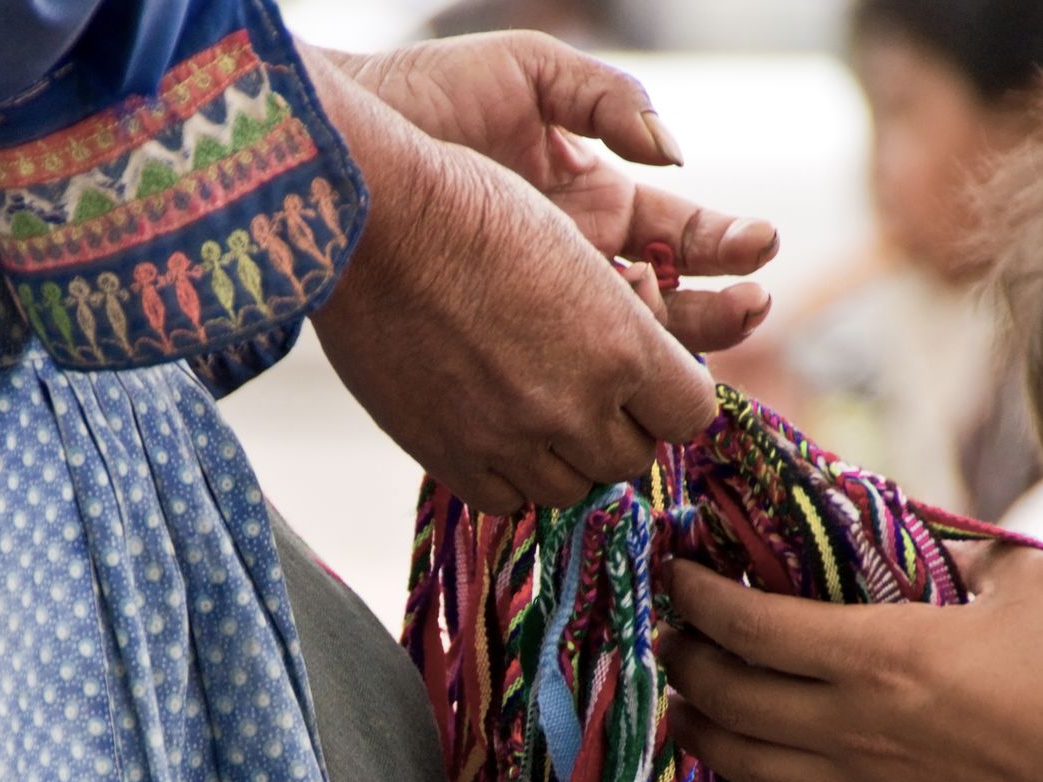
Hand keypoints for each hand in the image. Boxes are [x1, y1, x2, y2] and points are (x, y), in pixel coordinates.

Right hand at [300, 43, 716, 512]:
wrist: (373, 220)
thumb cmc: (473, 208)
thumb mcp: (576, 254)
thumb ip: (620, 327)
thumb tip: (635, 379)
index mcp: (623, 346)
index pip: (691, 414)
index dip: (672, 399)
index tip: (649, 383)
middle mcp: (575, 405)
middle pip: (633, 458)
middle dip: (621, 428)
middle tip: (589, 392)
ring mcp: (511, 439)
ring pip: (573, 487)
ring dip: (566, 457)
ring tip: (538, 412)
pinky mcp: (452, 458)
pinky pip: (508, 500)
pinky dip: (511, 475)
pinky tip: (495, 433)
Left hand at [325, 33, 776, 351]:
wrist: (344, 150)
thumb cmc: (430, 97)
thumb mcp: (528, 74)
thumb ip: (606, 99)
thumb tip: (672, 153)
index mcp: (593, 205)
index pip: (680, 240)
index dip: (725, 246)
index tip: (760, 246)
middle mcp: (571, 270)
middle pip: (666, 307)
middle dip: (717, 309)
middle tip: (753, 306)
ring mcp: (534, 316)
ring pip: (622, 357)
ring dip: (673, 351)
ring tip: (708, 340)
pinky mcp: (494, 350)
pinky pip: (554, 382)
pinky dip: (592, 383)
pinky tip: (616, 376)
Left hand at [659, 544, 1042, 781]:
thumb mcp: (1025, 586)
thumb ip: (954, 556)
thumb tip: (912, 534)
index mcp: (879, 655)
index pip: (750, 624)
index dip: (698, 596)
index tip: (675, 574)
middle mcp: (853, 726)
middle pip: (730, 694)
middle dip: (685, 662)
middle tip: (671, 640)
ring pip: (746, 767)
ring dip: (699, 736)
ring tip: (681, 711)